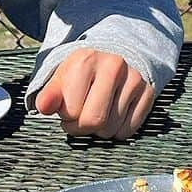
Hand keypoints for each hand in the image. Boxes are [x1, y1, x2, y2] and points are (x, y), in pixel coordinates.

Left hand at [34, 49, 154, 139]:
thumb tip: (44, 107)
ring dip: (100, 130)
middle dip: (82, 128)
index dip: (66, 118)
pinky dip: (118, 130)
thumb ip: (48, 95)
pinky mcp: (148, 91)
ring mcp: (133, 78)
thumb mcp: (60, 80)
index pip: (72, 111)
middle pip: (95, 121)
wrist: (110, 60)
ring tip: (97, 113)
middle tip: (80, 118)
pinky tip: (113, 115)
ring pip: (112, 129)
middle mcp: (113, 65)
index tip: (67, 110)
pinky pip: (129, 130)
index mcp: (86, 60)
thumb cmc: (80, 76)